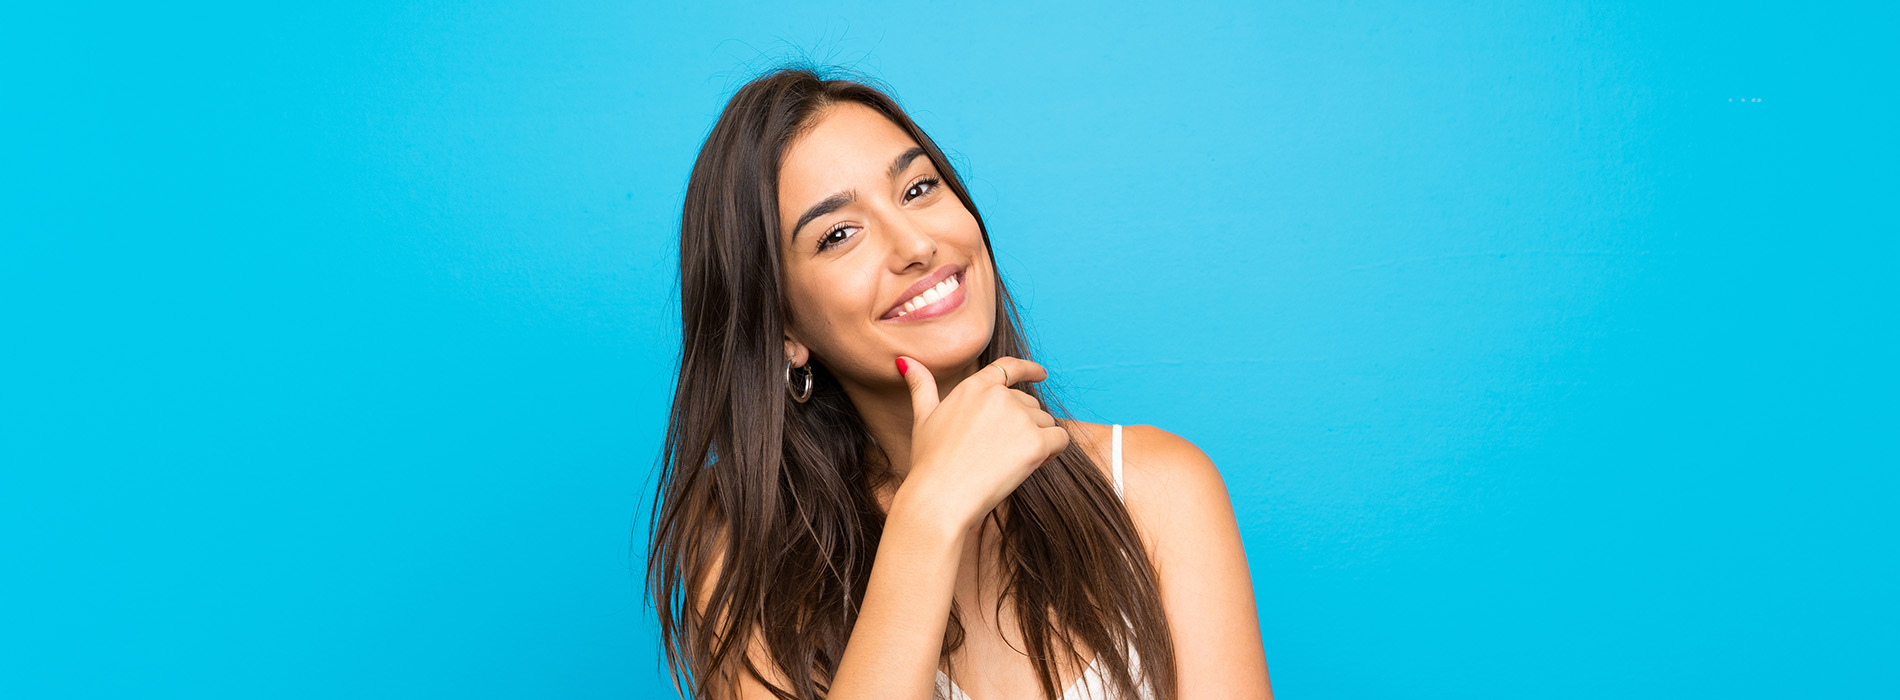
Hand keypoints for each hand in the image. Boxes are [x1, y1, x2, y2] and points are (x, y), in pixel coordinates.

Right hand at [895, 355, 1070, 532]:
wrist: (939, 498)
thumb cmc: (930, 464)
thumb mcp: (923, 419)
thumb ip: (921, 387)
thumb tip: (905, 360)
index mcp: (973, 388)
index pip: (1008, 368)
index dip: (1029, 369)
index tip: (1041, 374)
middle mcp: (998, 396)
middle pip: (1030, 404)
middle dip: (1026, 426)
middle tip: (1002, 453)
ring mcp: (1018, 418)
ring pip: (1046, 423)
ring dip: (1038, 440)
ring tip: (1009, 463)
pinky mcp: (1035, 442)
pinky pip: (1059, 440)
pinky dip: (1053, 452)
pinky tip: (1032, 466)